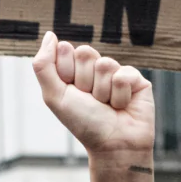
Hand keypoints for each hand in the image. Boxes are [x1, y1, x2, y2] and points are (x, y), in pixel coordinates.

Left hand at [32, 32, 154, 155]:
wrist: (113, 146)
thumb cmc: (84, 123)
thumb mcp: (55, 96)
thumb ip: (44, 65)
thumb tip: (50, 35)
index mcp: (73, 71)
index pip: (66, 50)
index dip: (67, 72)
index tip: (72, 92)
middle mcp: (94, 70)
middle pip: (86, 52)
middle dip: (85, 81)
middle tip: (91, 101)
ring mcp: (116, 72)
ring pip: (105, 64)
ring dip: (103, 92)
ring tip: (107, 106)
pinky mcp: (136, 79)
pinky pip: (124, 74)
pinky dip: (120, 95)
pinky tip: (123, 106)